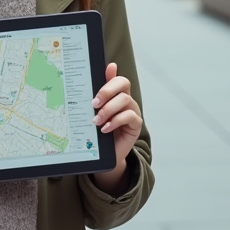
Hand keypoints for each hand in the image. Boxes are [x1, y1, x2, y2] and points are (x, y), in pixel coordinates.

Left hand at [91, 62, 142, 194]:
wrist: (103, 154)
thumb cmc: (98, 131)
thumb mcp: (94, 112)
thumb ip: (97, 95)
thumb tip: (101, 75)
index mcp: (116, 94)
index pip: (117, 79)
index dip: (111, 77)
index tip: (101, 80)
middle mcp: (126, 100)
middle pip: (123, 84)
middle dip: (107, 91)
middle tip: (93, 103)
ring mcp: (133, 111)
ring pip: (125, 100)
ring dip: (108, 109)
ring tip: (96, 120)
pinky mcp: (136, 124)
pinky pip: (129, 116)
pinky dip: (115, 121)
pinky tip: (105, 129)